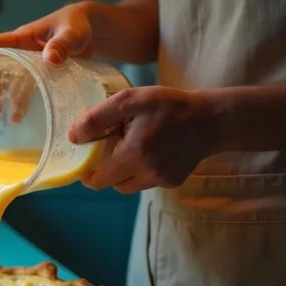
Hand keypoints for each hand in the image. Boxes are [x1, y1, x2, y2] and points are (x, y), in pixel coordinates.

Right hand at [0, 3, 95, 122]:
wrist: (90, 31)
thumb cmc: (77, 26)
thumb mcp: (72, 33)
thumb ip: (62, 44)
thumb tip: (50, 58)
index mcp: (24, 37)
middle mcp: (22, 51)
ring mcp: (29, 64)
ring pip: (9, 83)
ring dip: (2, 101)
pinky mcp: (39, 74)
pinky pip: (25, 89)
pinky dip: (20, 104)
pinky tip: (17, 118)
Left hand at [69, 87, 220, 192]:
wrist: (212, 119)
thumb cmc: (169, 105)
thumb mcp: (130, 100)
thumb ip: (97, 118)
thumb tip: (73, 137)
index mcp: (134, 154)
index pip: (98, 180)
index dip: (88, 172)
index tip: (88, 159)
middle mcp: (148, 173)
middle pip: (112, 184)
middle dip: (107, 170)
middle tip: (112, 148)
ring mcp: (162, 181)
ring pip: (129, 185)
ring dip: (125, 171)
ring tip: (135, 146)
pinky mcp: (173, 182)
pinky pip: (147, 181)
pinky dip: (143, 170)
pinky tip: (154, 150)